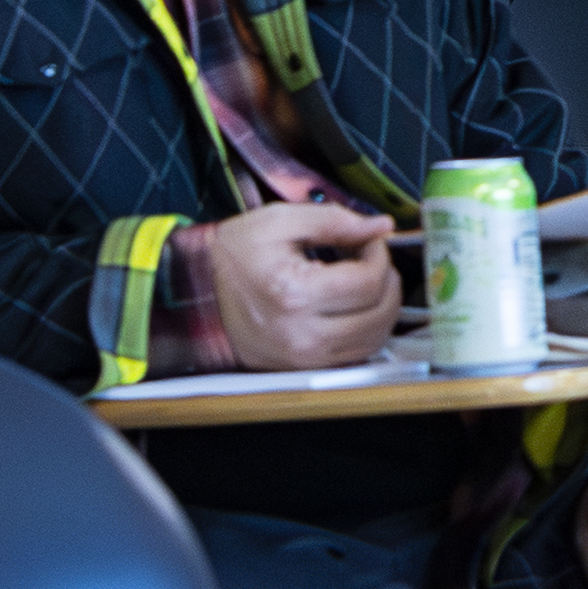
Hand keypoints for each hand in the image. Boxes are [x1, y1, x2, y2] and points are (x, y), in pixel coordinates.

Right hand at [208, 202, 397, 369]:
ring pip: (374, 341)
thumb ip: (335, 220)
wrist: (199, 294)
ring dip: (383, 308)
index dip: (378, 254)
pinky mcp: (303, 368)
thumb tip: (382, 226)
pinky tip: (356, 307)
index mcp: (293, 294)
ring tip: (367, 281)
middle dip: (388, 280)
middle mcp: (301, 334)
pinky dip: (367, 330)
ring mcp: (302, 358)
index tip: (368, 239)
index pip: (368, 281)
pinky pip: (355, 355)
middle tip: (372, 258)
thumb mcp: (279, 221)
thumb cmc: (235, 254)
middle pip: (378, 315)